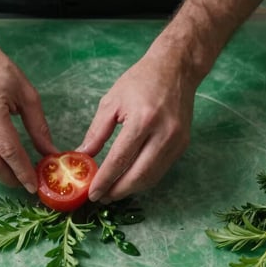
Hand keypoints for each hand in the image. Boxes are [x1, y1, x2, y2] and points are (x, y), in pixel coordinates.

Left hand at [78, 48, 196, 202]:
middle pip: (138, 175)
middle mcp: (163, 133)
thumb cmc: (140, 81)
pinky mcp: (183, 145)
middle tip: (100, 197)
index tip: (92, 193)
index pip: (120, 159)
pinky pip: (161, 170)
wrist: (176, 69)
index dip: (105, 179)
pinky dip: (143, 179)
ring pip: (151, 177)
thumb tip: (83, 156)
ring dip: (131, 189)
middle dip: (117, 191)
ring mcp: (176, 141)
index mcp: (142, 119)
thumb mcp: (111, 102)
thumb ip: (97, 132)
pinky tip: (129, 180)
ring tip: (112, 192)